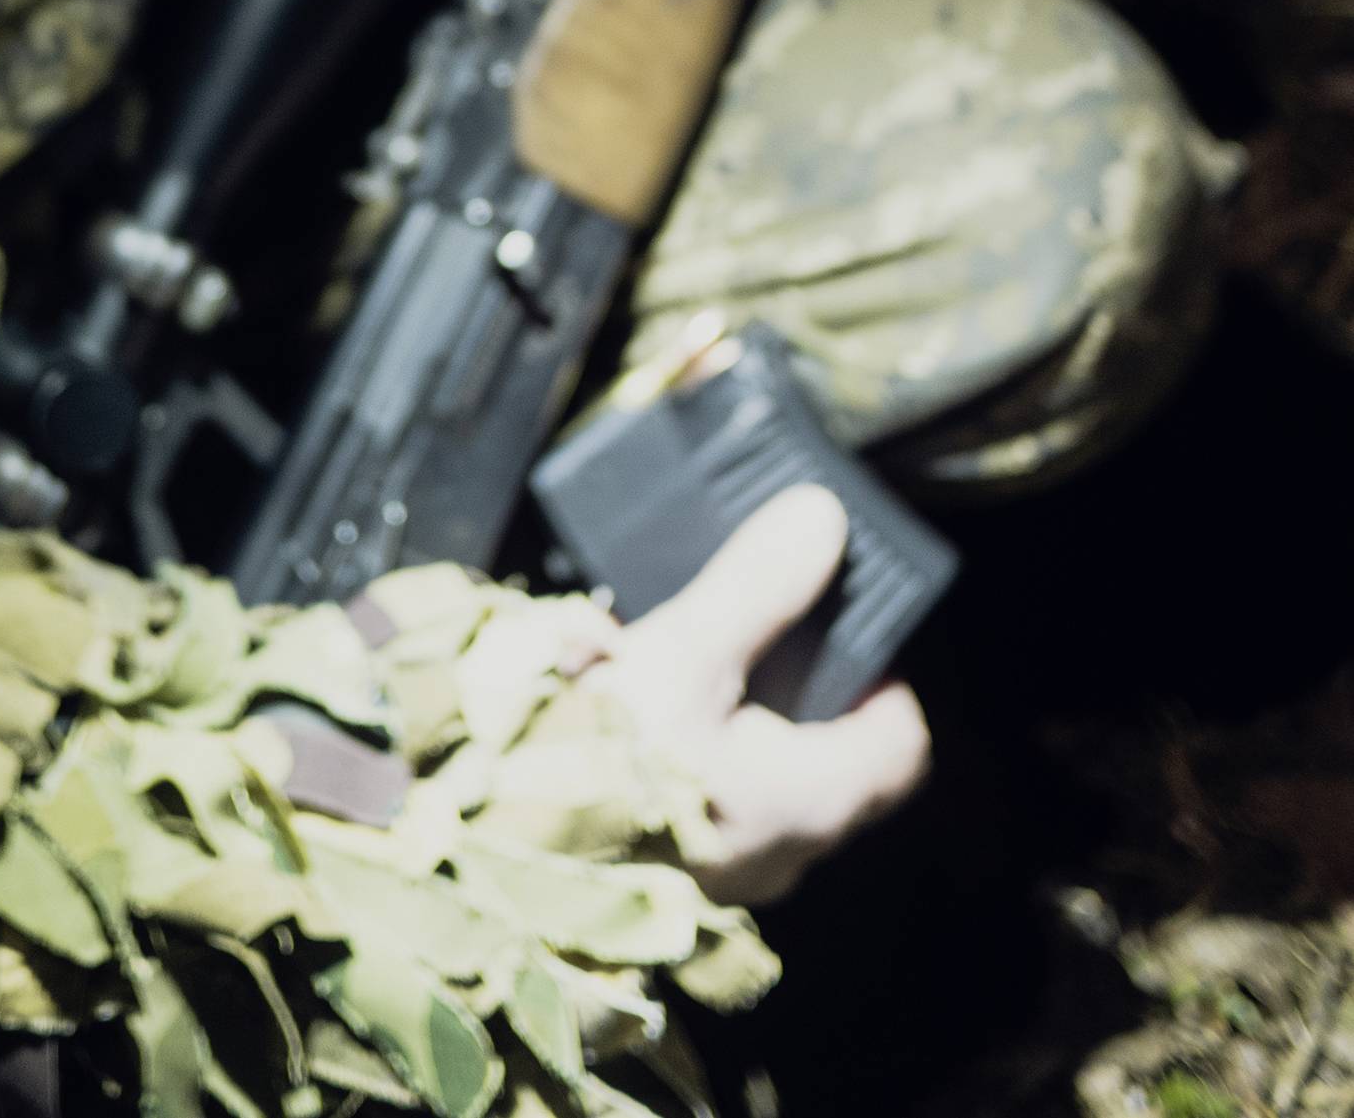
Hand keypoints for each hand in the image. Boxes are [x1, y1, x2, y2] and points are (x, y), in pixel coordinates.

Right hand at [580, 485, 931, 903]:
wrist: (495, 844)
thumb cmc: (604, 758)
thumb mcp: (682, 651)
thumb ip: (756, 586)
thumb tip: (822, 518)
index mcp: (812, 800)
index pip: (902, 743)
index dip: (882, 678)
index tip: (839, 628)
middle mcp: (785, 853)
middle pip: (837, 767)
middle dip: (807, 701)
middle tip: (757, 640)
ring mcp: (729, 875)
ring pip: (774, 791)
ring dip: (748, 733)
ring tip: (692, 673)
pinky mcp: (673, 878)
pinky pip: (716, 812)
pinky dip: (702, 764)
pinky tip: (647, 724)